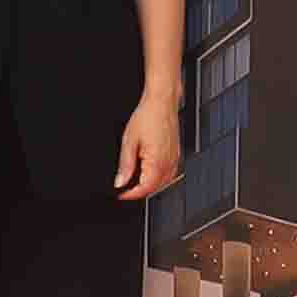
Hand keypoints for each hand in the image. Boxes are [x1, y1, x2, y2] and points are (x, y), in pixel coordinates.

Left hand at [112, 89, 183, 206]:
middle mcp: (169, 163)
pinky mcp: (177, 154)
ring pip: (164, 184)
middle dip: (139, 192)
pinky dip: (160, 179)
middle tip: (125, 189)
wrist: (161, 101)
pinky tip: (150, 174)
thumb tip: (120, 182)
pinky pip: (170, 174)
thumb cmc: (148, 116)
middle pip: (155, 189)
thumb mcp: (129, 141)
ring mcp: (175, 159)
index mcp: (157, 162)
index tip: (120, 194)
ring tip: (135, 183)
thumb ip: (125, 165)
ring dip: (150, 187)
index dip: (130, 194)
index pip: (144, 189)